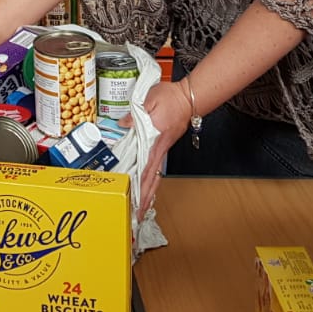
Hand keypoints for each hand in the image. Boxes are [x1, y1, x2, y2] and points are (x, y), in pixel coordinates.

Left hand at [131, 81, 191, 218]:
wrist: (189, 98)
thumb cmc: (172, 98)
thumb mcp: (151, 99)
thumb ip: (135, 114)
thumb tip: (123, 124)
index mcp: (155, 139)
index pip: (146, 166)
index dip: (140, 183)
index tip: (134, 197)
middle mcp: (160, 148)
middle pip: (152, 178)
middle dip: (145, 198)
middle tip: (138, 214)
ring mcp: (163, 149)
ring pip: (155, 176)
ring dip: (149, 193)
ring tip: (142, 208)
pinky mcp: (163, 147)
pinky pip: (156, 168)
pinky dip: (152, 181)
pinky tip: (148, 187)